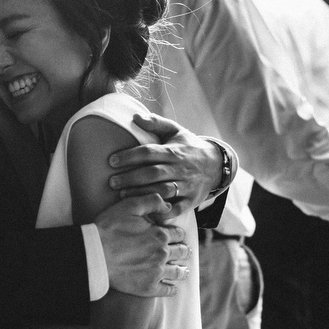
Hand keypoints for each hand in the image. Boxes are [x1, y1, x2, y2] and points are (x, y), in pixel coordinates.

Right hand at [95, 193, 189, 296]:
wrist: (94, 254)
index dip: (178, 234)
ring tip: (184, 271)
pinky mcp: (148, 287)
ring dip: (182, 270)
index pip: (177, 234)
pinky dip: (171, 289)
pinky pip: (166, 290)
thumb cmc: (109, 228)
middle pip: (180, 252)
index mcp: (159, 234)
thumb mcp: (130, 206)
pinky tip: (172, 289)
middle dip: (183, 250)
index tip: (178, 236)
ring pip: (176, 272)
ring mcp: (156, 272)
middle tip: (185, 252)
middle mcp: (162, 253)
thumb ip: (152, 201)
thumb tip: (169, 205)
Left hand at [107, 113, 223, 218]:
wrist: (216, 164)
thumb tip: (135, 117)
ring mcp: (187, 185)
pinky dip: (162, 212)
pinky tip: (146, 212)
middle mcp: (180, 168)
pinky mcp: (191, 201)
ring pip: (163, 191)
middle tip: (111, 182)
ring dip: (142, 194)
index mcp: (174, 151)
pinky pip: (176, 209)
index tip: (111, 161)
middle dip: (130, 178)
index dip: (129, 156)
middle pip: (153, 173)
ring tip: (122, 196)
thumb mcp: (176, 130)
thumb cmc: (188, 146)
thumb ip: (156, 123)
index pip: (149, 152)